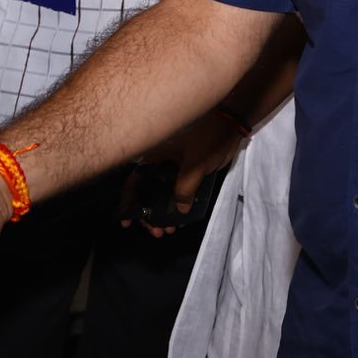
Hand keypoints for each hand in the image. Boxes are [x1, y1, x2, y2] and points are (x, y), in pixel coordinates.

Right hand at [119, 110, 244, 236]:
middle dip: (148, 215)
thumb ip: (184, 190)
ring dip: (162, 213)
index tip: (128, 221)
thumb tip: (179, 211)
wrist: (230, 126)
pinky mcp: (187, 172)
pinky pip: (176, 193)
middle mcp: (160, 165)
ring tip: (169, 230)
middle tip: (157, 231)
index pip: (134, 182)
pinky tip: (181, 219)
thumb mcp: (194, 166)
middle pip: (146, 193)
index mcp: (155, 159)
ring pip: (161, 195)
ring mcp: (173, 169)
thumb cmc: (208, 140)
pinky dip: (176, 206)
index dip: (128, 202)